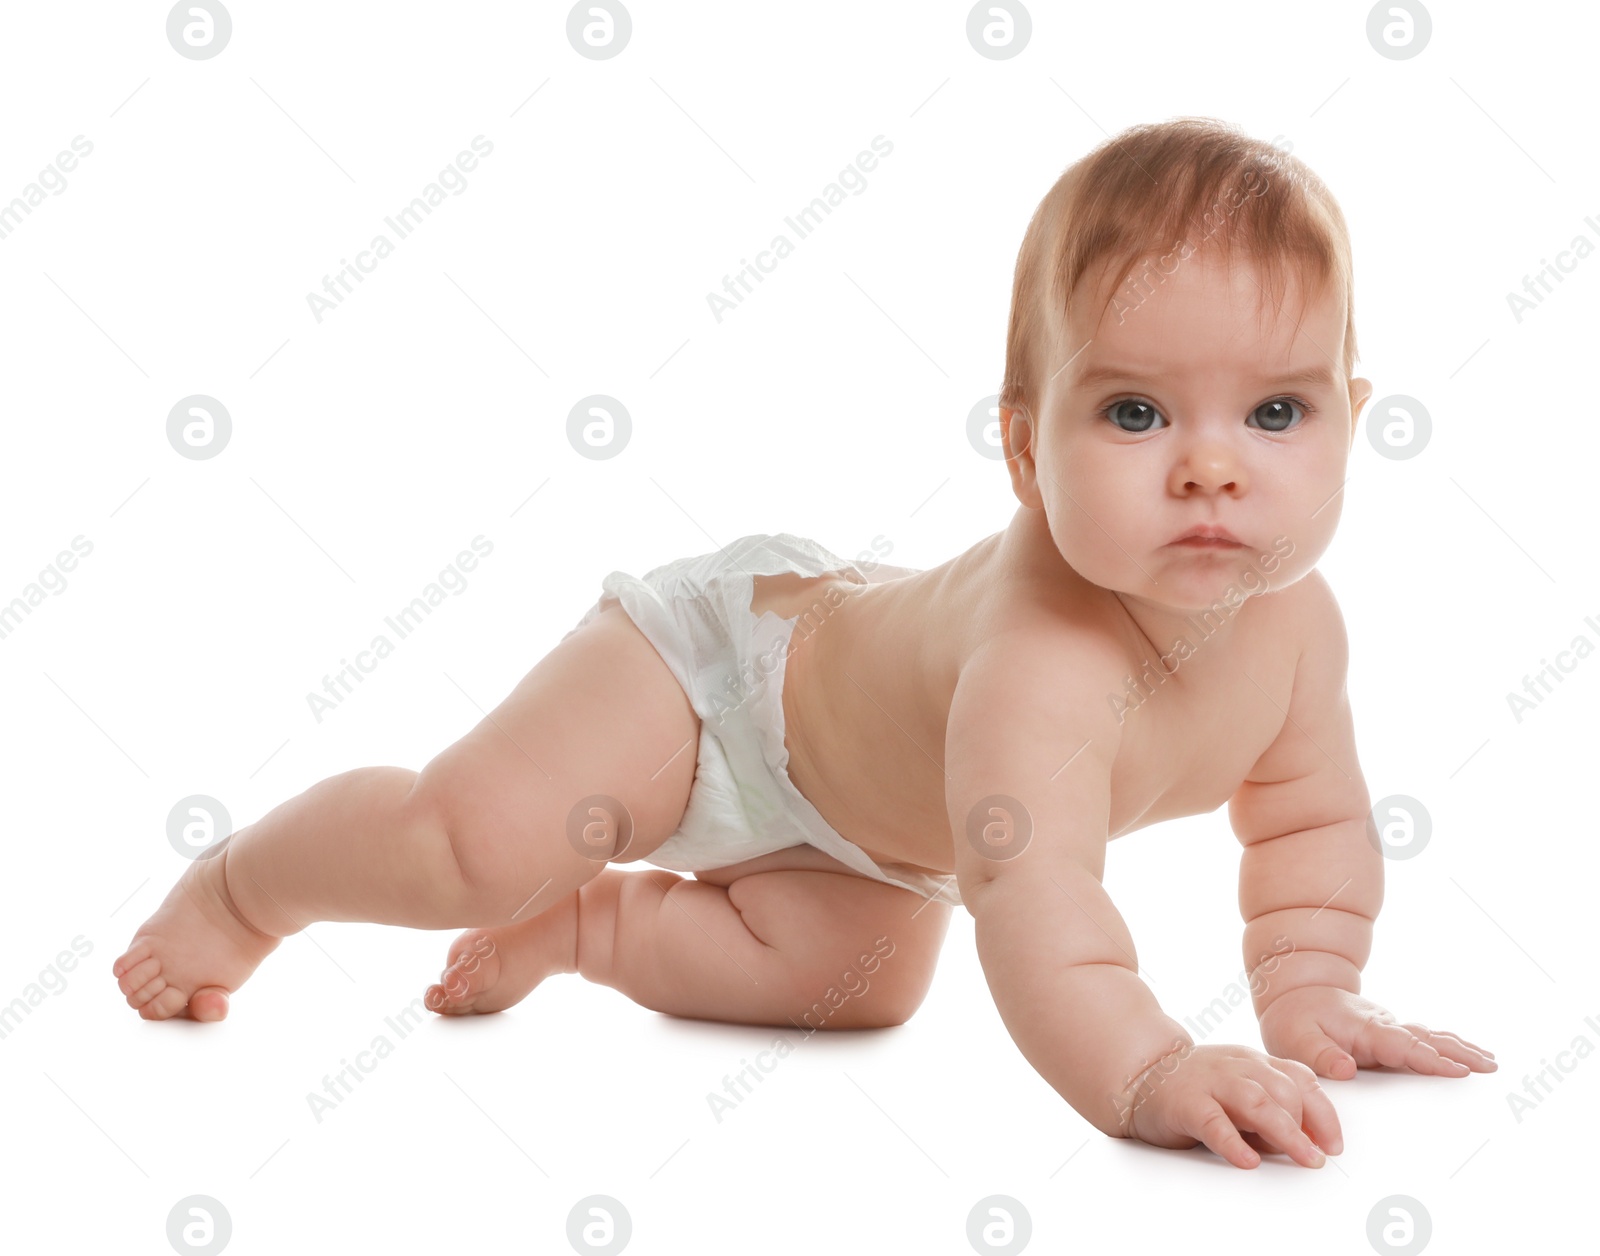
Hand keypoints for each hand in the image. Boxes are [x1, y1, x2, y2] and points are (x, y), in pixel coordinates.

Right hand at [1120, 1042, 1340, 1168]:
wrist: (1140, 1075)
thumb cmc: (1196, 1089)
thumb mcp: (1239, 1091)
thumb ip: (1270, 1110)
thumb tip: (1305, 1144)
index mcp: (1254, 1063)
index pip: (1300, 1080)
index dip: (1323, 1113)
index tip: (1334, 1144)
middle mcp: (1237, 1067)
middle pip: (1284, 1089)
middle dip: (1308, 1125)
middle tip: (1317, 1157)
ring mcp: (1211, 1082)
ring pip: (1257, 1101)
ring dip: (1286, 1132)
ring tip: (1303, 1157)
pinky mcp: (1186, 1102)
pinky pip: (1214, 1121)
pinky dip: (1234, 1142)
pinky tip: (1247, 1160)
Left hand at [1259, 986, 1496, 1079]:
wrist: (1293, 992)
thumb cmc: (1293, 1019)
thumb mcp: (1295, 1039)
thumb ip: (1321, 1055)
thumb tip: (1347, 1069)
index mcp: (1363, 1029)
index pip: (1402, 1045)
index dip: (1429, 1058)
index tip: (1457, 1069)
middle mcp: (1381, 1025)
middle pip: (1425, 1039)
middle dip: (1458, 1053)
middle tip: (1489, 1067)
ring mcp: (1387, 1027)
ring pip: (1429, 1036)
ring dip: (1459, 1048)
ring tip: (1490, 1062)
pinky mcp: (1388, 1032)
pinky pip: (1423, 1038)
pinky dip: (1447, 1044)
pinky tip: (1467, 1053)